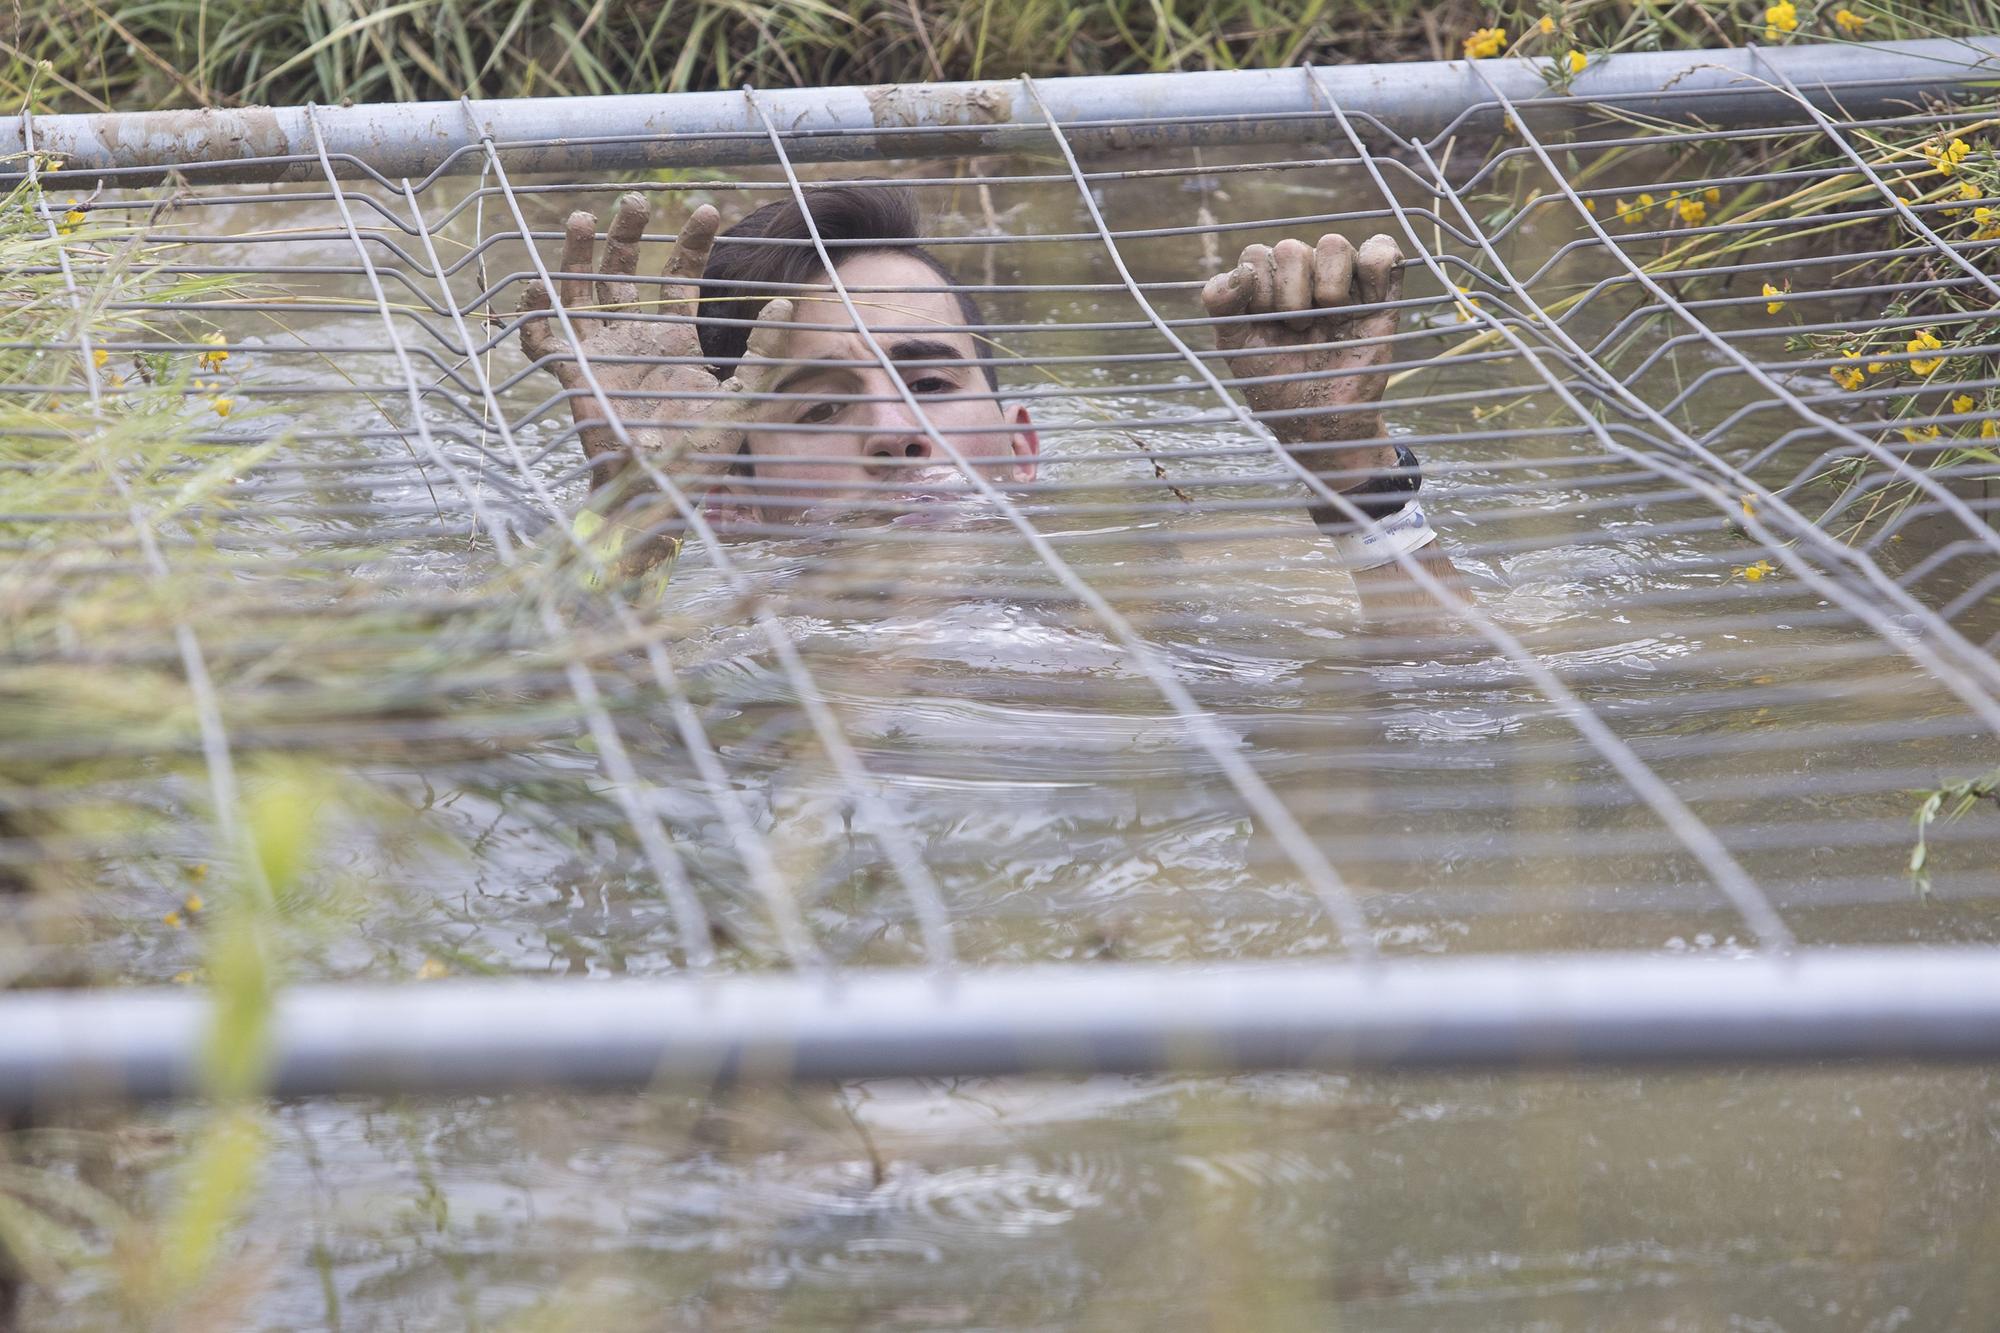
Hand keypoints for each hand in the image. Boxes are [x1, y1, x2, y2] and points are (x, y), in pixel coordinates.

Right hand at [518, 192, 789, 501]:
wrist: (662, 492)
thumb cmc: (703, 452)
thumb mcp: (744, 399)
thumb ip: (765, 353)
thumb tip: (787, 304)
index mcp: (673, 336)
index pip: (679, 276)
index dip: (691, 242)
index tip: (709, 209)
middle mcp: (633, 335)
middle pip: (623, 270)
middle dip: (627, 233)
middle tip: (635, 200)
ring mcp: (600, 351)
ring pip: (580, 289)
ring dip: (579, 254)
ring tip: (585, 218)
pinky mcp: (573, 374)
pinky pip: (545, 339)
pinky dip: (536, 315)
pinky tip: (537, 288)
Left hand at [1199, 233, 1403, 472]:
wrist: (1318, 420)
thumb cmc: (1276, 383)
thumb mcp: (1234, 346)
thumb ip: (1221, 304)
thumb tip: (1240, 270)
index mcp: (1268, 284)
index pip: (1256, 256)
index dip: (1257, 288)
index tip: (1265, 323)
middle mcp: (1304, 275)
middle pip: (1291, 248)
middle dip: (1289, 293)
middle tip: (1297, 329)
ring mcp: (1342, 282)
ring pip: (1334, 244)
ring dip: (1326, 282)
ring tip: (1327, 317)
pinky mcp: (1380, 294)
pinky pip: (1382, 250)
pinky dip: (1375, 263)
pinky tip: (1364, 301)